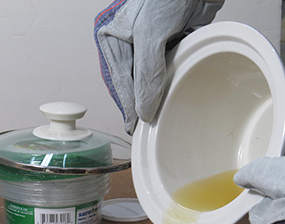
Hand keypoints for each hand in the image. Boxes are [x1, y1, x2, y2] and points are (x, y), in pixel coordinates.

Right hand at [94, 0, 223, 134]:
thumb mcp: (151, 33)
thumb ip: (146, 72)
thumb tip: (143, 109)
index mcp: (113, 42)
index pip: (120, 84)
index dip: (130, 108)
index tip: (138, 128)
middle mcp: (128, 47)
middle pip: (132, 86)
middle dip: (141, 105)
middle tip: (148, 129)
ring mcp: (148, 49)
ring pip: (150, 83)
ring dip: (156, 98)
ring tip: (159, 120)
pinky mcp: (168, 49)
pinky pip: (166, 74)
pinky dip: (170, 87)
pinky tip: (172, 100)